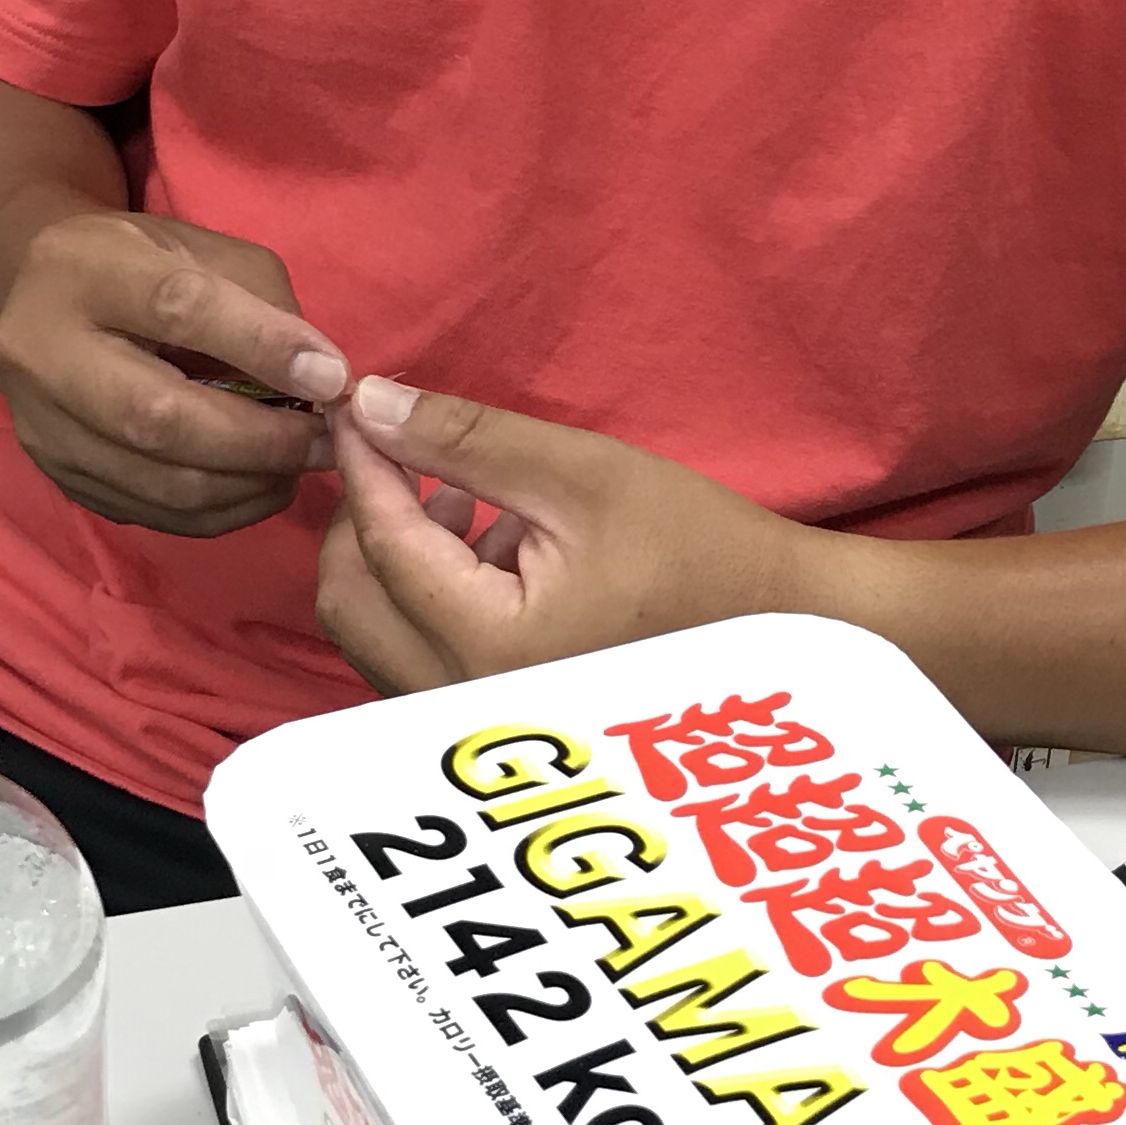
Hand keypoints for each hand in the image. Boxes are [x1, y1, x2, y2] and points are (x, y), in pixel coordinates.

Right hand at [0, 210, 345, 536]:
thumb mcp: (198, 248)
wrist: (36, 302)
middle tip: (327, 443)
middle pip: (156, 417)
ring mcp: (43, 426)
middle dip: (260, 440)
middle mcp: (42, 352)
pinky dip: (222, 510)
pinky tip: (260, 485)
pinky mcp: (58, 477)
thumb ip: (260, 301)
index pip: (177, 309)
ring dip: (248, 484)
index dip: (262, 347)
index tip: (332, 379)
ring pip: (158, 481)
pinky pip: (153, 513)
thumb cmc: (138, 267)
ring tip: (302, 465)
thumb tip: (321, 378)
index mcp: (81, 270)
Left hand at [318, 380, 830, 690]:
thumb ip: (467, 439)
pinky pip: (413, 656)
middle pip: (348, 602)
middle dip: (362, 518)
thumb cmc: (697, 547)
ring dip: (395, 558)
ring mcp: (474, 722)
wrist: (777, 628)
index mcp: (489, 644)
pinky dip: (424, 595)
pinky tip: (494, 550)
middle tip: (403, 454)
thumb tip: (372, 403)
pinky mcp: (490, 722)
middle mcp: (464, 702)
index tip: (358, 406)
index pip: (384, 543)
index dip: (364, 464)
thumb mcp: (582, 473)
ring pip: (374, 634)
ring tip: (468, 499)